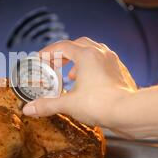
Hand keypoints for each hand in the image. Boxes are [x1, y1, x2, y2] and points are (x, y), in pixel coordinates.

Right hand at [22, 37, 137, 132]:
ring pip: (93, 52)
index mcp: (86, 55)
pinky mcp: (121, 73)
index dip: (49, 52)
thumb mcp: (68, 104)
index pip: (63, 46)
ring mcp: (113, 62)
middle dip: (64, 54)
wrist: (129, 112)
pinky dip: (92, 69)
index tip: (40, 59)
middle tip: (54, 65)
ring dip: (79, 60)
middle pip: (79, 44)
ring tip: (70, 76)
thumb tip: (28, 109)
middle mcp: (100, 54)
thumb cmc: (100, 104)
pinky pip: (104, 63)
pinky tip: (88, 83)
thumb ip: (46, 105)